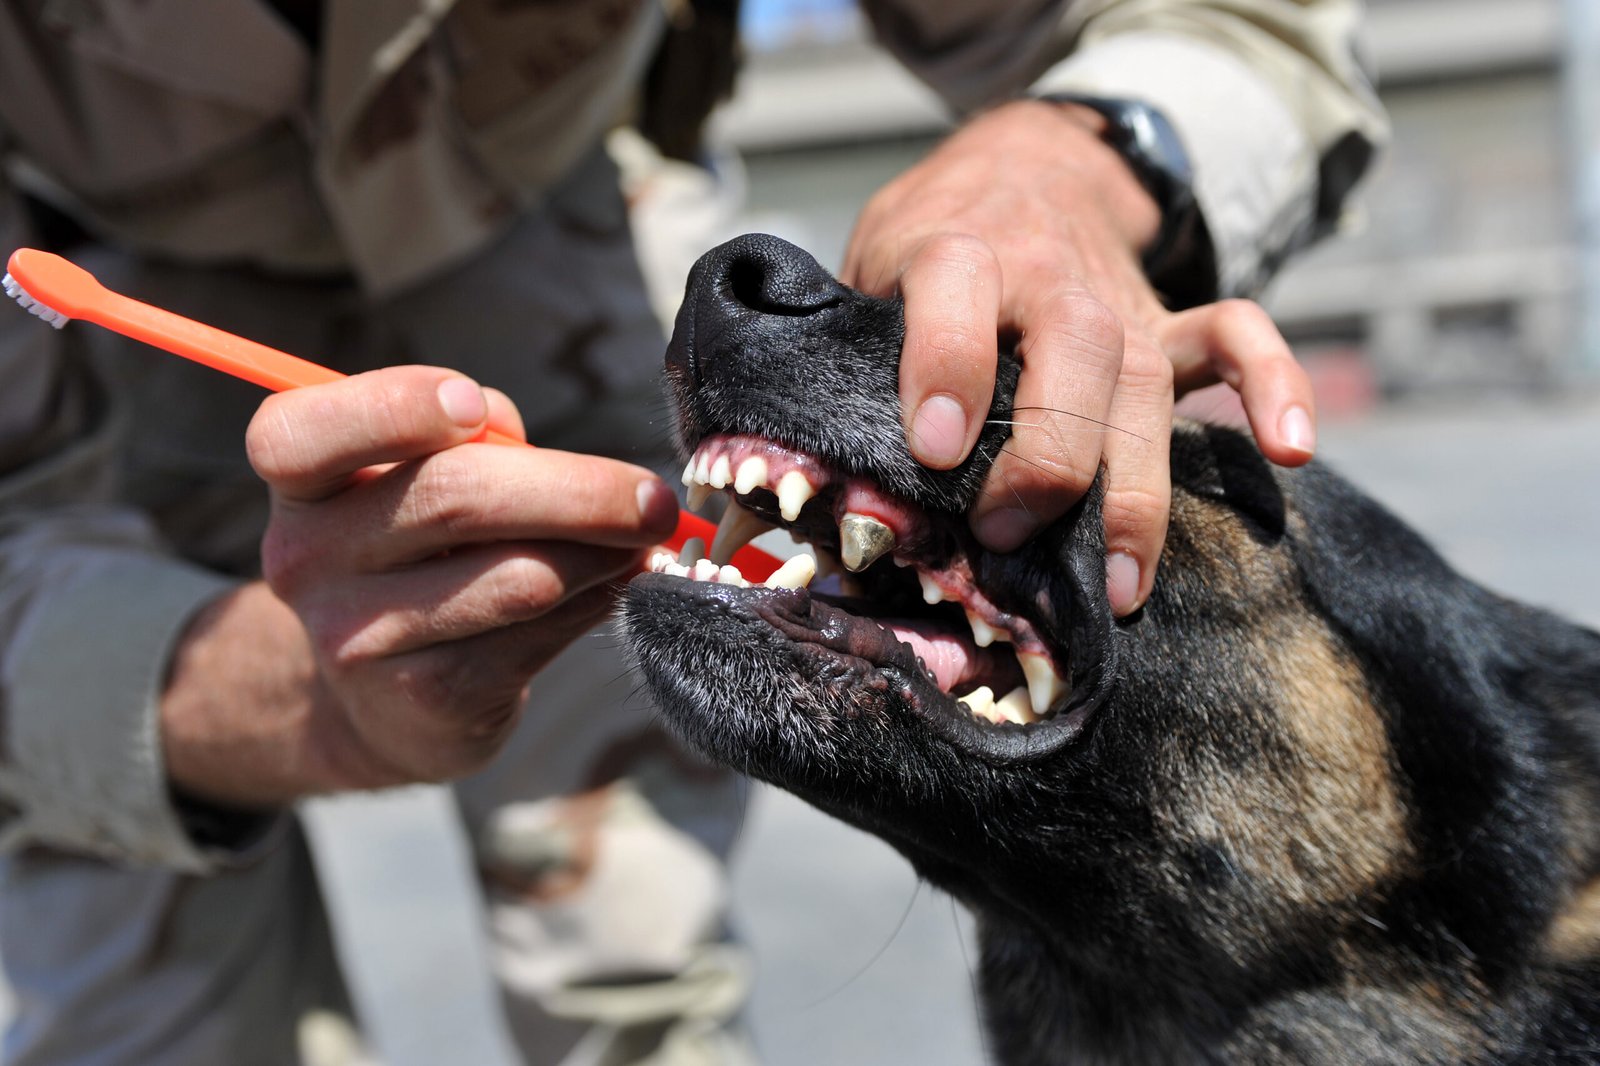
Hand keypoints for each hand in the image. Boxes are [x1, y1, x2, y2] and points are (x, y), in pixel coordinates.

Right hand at [163, 366, 678, 806]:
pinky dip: (596, 601)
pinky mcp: (426, 696)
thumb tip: (574, 468)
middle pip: (454, 497)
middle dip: (581, 489)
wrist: (384, 696)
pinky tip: (613, 584)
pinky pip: (539, 634)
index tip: (475, 404)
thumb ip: (478, 440)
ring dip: (604, 553)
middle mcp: (308, 559)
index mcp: (299, 479)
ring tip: (641, 539)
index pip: (301, 434)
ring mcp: (361, 636)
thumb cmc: (422, 547)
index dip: (392, 407)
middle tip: (653, 497)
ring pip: (520, 576)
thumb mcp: (420, 476)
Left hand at [842, 100, 1314, 614]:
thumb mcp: (867, 272)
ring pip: (1147, 379)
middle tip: (1007, 534)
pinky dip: (1275, 384)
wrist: (1024, 166)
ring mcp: (1119, 303)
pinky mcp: (1168, 325)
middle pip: (1074, 350)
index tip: (939, 448)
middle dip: (1050, 452)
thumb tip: (829, 481)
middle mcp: (1049, 276)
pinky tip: (1292, 450)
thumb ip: (856, 353)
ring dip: (1138, 486)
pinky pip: (1238, 339)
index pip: (956, 288)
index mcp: (957, 248)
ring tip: (1121, 586)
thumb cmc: (926, 246)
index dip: (948, 364)